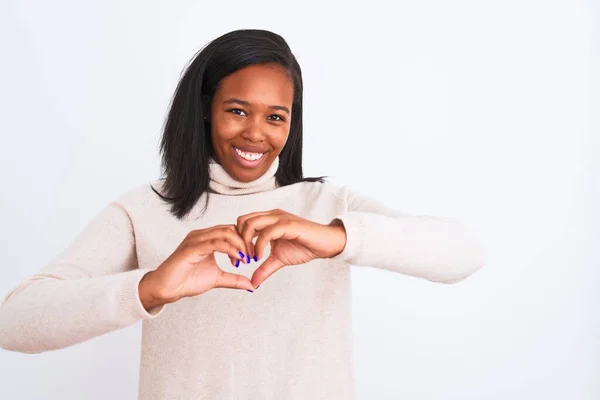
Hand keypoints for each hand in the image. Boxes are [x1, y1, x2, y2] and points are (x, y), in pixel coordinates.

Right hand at [138, 225, 253, 309]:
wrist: (166, 289)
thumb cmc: (187, 280)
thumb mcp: (217, 279)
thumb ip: (233, 279)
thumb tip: (251, 285)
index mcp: (207, 239)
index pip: (231, 230)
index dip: (244, 241)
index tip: (252, 256)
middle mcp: (201, 235)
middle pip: (230, 229)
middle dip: (244, 242)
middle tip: (251, 257)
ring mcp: (195, 240)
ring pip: (224, 233)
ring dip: (239, 245)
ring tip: (245, 259)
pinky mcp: (191, 248)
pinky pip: (214, 242)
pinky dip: (229, 249)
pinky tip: (236, 259)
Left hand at [236, 209, 346, 287]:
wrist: (325, 244)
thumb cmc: (304, 247)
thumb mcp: (278, 259)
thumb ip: (264, 268)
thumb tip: (252, 283)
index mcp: (268, 220)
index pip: (242, 223)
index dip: (236, 240)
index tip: (237, 259)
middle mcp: (271, 216)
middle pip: (242, 221)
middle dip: (238, 241)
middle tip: (242, 259)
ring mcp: (279, 218)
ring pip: (251, 223)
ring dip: (246, 243)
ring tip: (251, 259)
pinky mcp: (287, 224)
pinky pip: (266, 232)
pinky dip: (259, 246)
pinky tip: (259, 258)